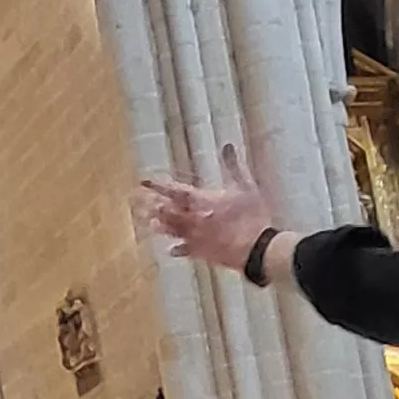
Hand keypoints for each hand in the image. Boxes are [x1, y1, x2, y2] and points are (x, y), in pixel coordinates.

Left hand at [136, 147, 273, 270]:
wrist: (256, 248)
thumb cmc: (251, 215)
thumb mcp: (244, 186)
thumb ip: (232, 166)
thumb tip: (227, 146)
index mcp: (200, 200)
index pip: (173, 190)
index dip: (157, 185)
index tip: (144, 182)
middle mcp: (192, 219)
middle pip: (167, 211)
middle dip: (154, 206)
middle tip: (142, 202)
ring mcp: (195, 237)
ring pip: (172, 230)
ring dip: (161, 225)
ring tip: (151, 222)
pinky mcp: (202, 253)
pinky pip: (185, 251)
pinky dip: (176, 249)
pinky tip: (170, 250)